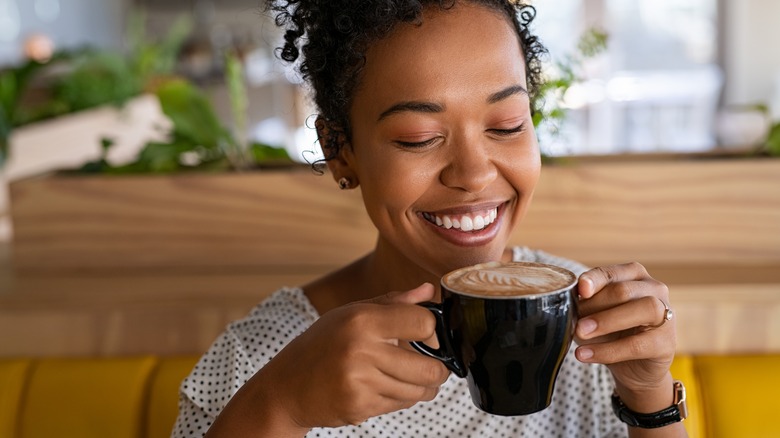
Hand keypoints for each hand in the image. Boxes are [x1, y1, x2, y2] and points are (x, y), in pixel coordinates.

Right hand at [251, 283, 449, 431]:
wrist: (286, 386)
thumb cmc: (322, 344)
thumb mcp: (351, 313)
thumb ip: (393, 302)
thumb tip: (428, 290)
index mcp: (362, 319)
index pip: (423, 323)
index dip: (433, 331)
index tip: (428, 336)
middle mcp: (361, 350)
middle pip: (429, 367)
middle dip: (438, 369)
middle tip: (433, 365)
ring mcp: (360, 382)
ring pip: (419, 391)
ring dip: (424, 387)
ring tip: (413, 378)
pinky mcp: (359, 407)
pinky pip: (400, 405)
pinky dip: (402, 399)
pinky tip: (387, 387)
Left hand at [574, 262, 675, 400]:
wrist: (633, 367)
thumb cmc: (612, 332)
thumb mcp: (594, 315)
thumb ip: (585, 305)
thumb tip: (570, 305)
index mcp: (633, 276)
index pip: (611, 273)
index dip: (594, 279)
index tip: (581, 289)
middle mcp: (654, 289)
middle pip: (624, 290)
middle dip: (596, 305)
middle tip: (575, 322)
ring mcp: (666, 314)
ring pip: (642, 309)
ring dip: (606, 322)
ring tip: (581, 334)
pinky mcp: (667, 342)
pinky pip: (638, 344)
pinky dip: (609, 350)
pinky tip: (587, 355)